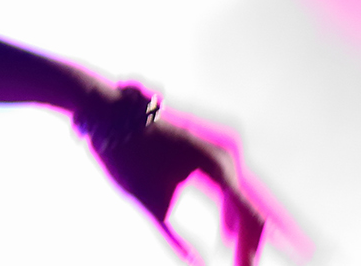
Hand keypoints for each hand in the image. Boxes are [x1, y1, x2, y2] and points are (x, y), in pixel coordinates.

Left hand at [87, 97, 286, 265]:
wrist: (103, 109)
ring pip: (243, 195)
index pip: (250, 214)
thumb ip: (175, 239)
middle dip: (256, 239)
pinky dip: (229, 208)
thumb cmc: (123, 153)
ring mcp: (217, 145)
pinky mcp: (206, 144)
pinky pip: (230, 183)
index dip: (257, 244)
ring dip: (242, 227)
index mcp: (216, 166)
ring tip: (238, 257)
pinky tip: (227, 234)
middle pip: (252, 205)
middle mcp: (225, 152)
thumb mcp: (148, 202)